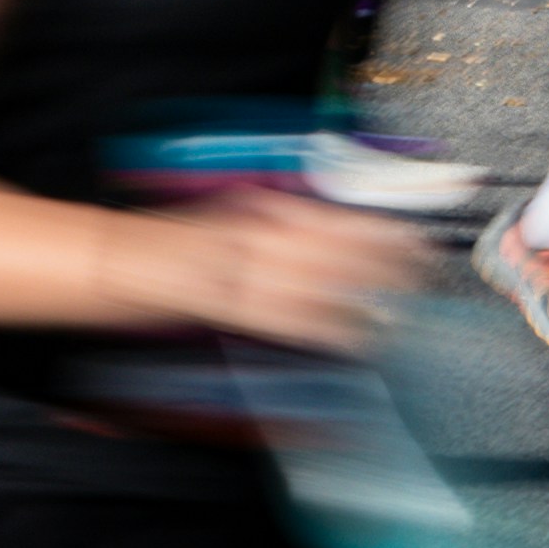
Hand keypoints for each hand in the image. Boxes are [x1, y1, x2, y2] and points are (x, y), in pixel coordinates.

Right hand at [119, 191, 433, 355]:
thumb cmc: (176, 241)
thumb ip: (275, 221)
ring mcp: (253, 271)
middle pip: (346, 250)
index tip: (417, 238)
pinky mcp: (240, 307)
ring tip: (406, 307)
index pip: (340, 219)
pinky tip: (361, 336)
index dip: (383, 231)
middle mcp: (266, 235)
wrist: (122, 260)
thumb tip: (323, 227)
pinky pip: (300, 321)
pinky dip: (334, 328)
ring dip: (372, 297)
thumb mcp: (231, 214)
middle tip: (426, 273)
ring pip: (330, 285)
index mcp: (264, 210)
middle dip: (391, 264)